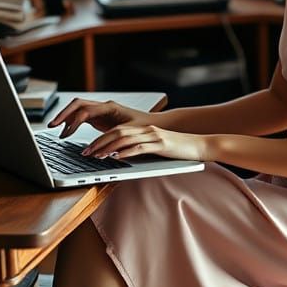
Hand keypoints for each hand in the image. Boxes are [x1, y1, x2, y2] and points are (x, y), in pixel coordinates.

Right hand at [48, 98, 151, 138]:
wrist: (153, 125)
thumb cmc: (143, 129)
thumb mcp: (128, 135)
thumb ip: (112, 141)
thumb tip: (97, 151)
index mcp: (110, 107)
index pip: (85, 111)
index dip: (73, 122)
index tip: (65, 134)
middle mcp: (104, 106)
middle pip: (77, 104)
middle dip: (63, 114)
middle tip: (51, 125)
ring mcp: (101, 111)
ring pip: (78, 108)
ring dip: (66, 117)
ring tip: (56, 129)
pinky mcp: (100, 117)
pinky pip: (82, 116)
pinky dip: (72, 122)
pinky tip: (67, 132)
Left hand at [83, 123, 207, 162]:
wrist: (200, 146)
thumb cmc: (178, 149)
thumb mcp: (155, 146)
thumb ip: (139, 148)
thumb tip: (120, 155)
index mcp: (143, 129)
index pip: (116, 130)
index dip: (100, 138)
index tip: (88, 148)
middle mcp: (146, 129)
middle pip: (117, 132)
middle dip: (99, 143)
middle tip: (86, 153)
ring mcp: (154, 136)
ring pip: (125, 139)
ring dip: (109, 148)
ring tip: (97, 156)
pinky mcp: (161, 144)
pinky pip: (140, 147)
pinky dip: (127, 152)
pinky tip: (118, 157)